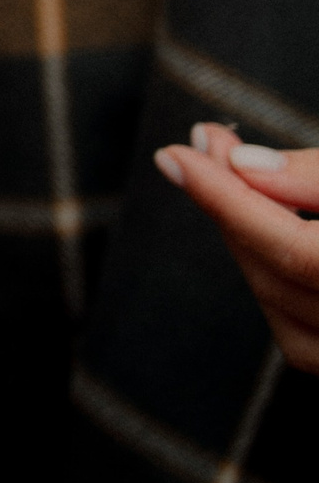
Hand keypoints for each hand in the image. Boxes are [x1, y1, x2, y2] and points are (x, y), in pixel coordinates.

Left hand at [156, 123, 318, 372]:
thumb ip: (316, 178)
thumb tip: (240, 165)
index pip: (300, 255)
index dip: (232, 202)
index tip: (177, 155)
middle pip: (282, 277)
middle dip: (233, 209)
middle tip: (202, 147)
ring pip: (281, 308)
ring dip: (246, 240)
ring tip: (235, 177)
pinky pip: (297, 335)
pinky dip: (270, 280)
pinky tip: (263, 232)